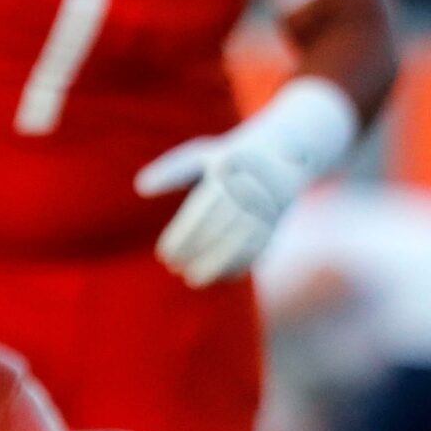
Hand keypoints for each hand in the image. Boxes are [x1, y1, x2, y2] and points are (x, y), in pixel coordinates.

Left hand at [135, 77, 357, 288]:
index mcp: (225, 172)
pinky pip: (259, 248)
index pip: (200, 213)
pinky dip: (240, 265)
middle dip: (195, 253)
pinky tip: (223, 278)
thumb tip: (140, 187)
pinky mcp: (278, 222)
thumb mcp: (203, 155)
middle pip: (218, 230)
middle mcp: (248, 190)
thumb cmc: (233, 157)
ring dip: (216, 266)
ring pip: (239, 243)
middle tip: (176, 269)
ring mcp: (266, 207)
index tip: (165, 254)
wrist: (289, 150)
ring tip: (194, 280)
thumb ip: (172, 171)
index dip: (182, 237)